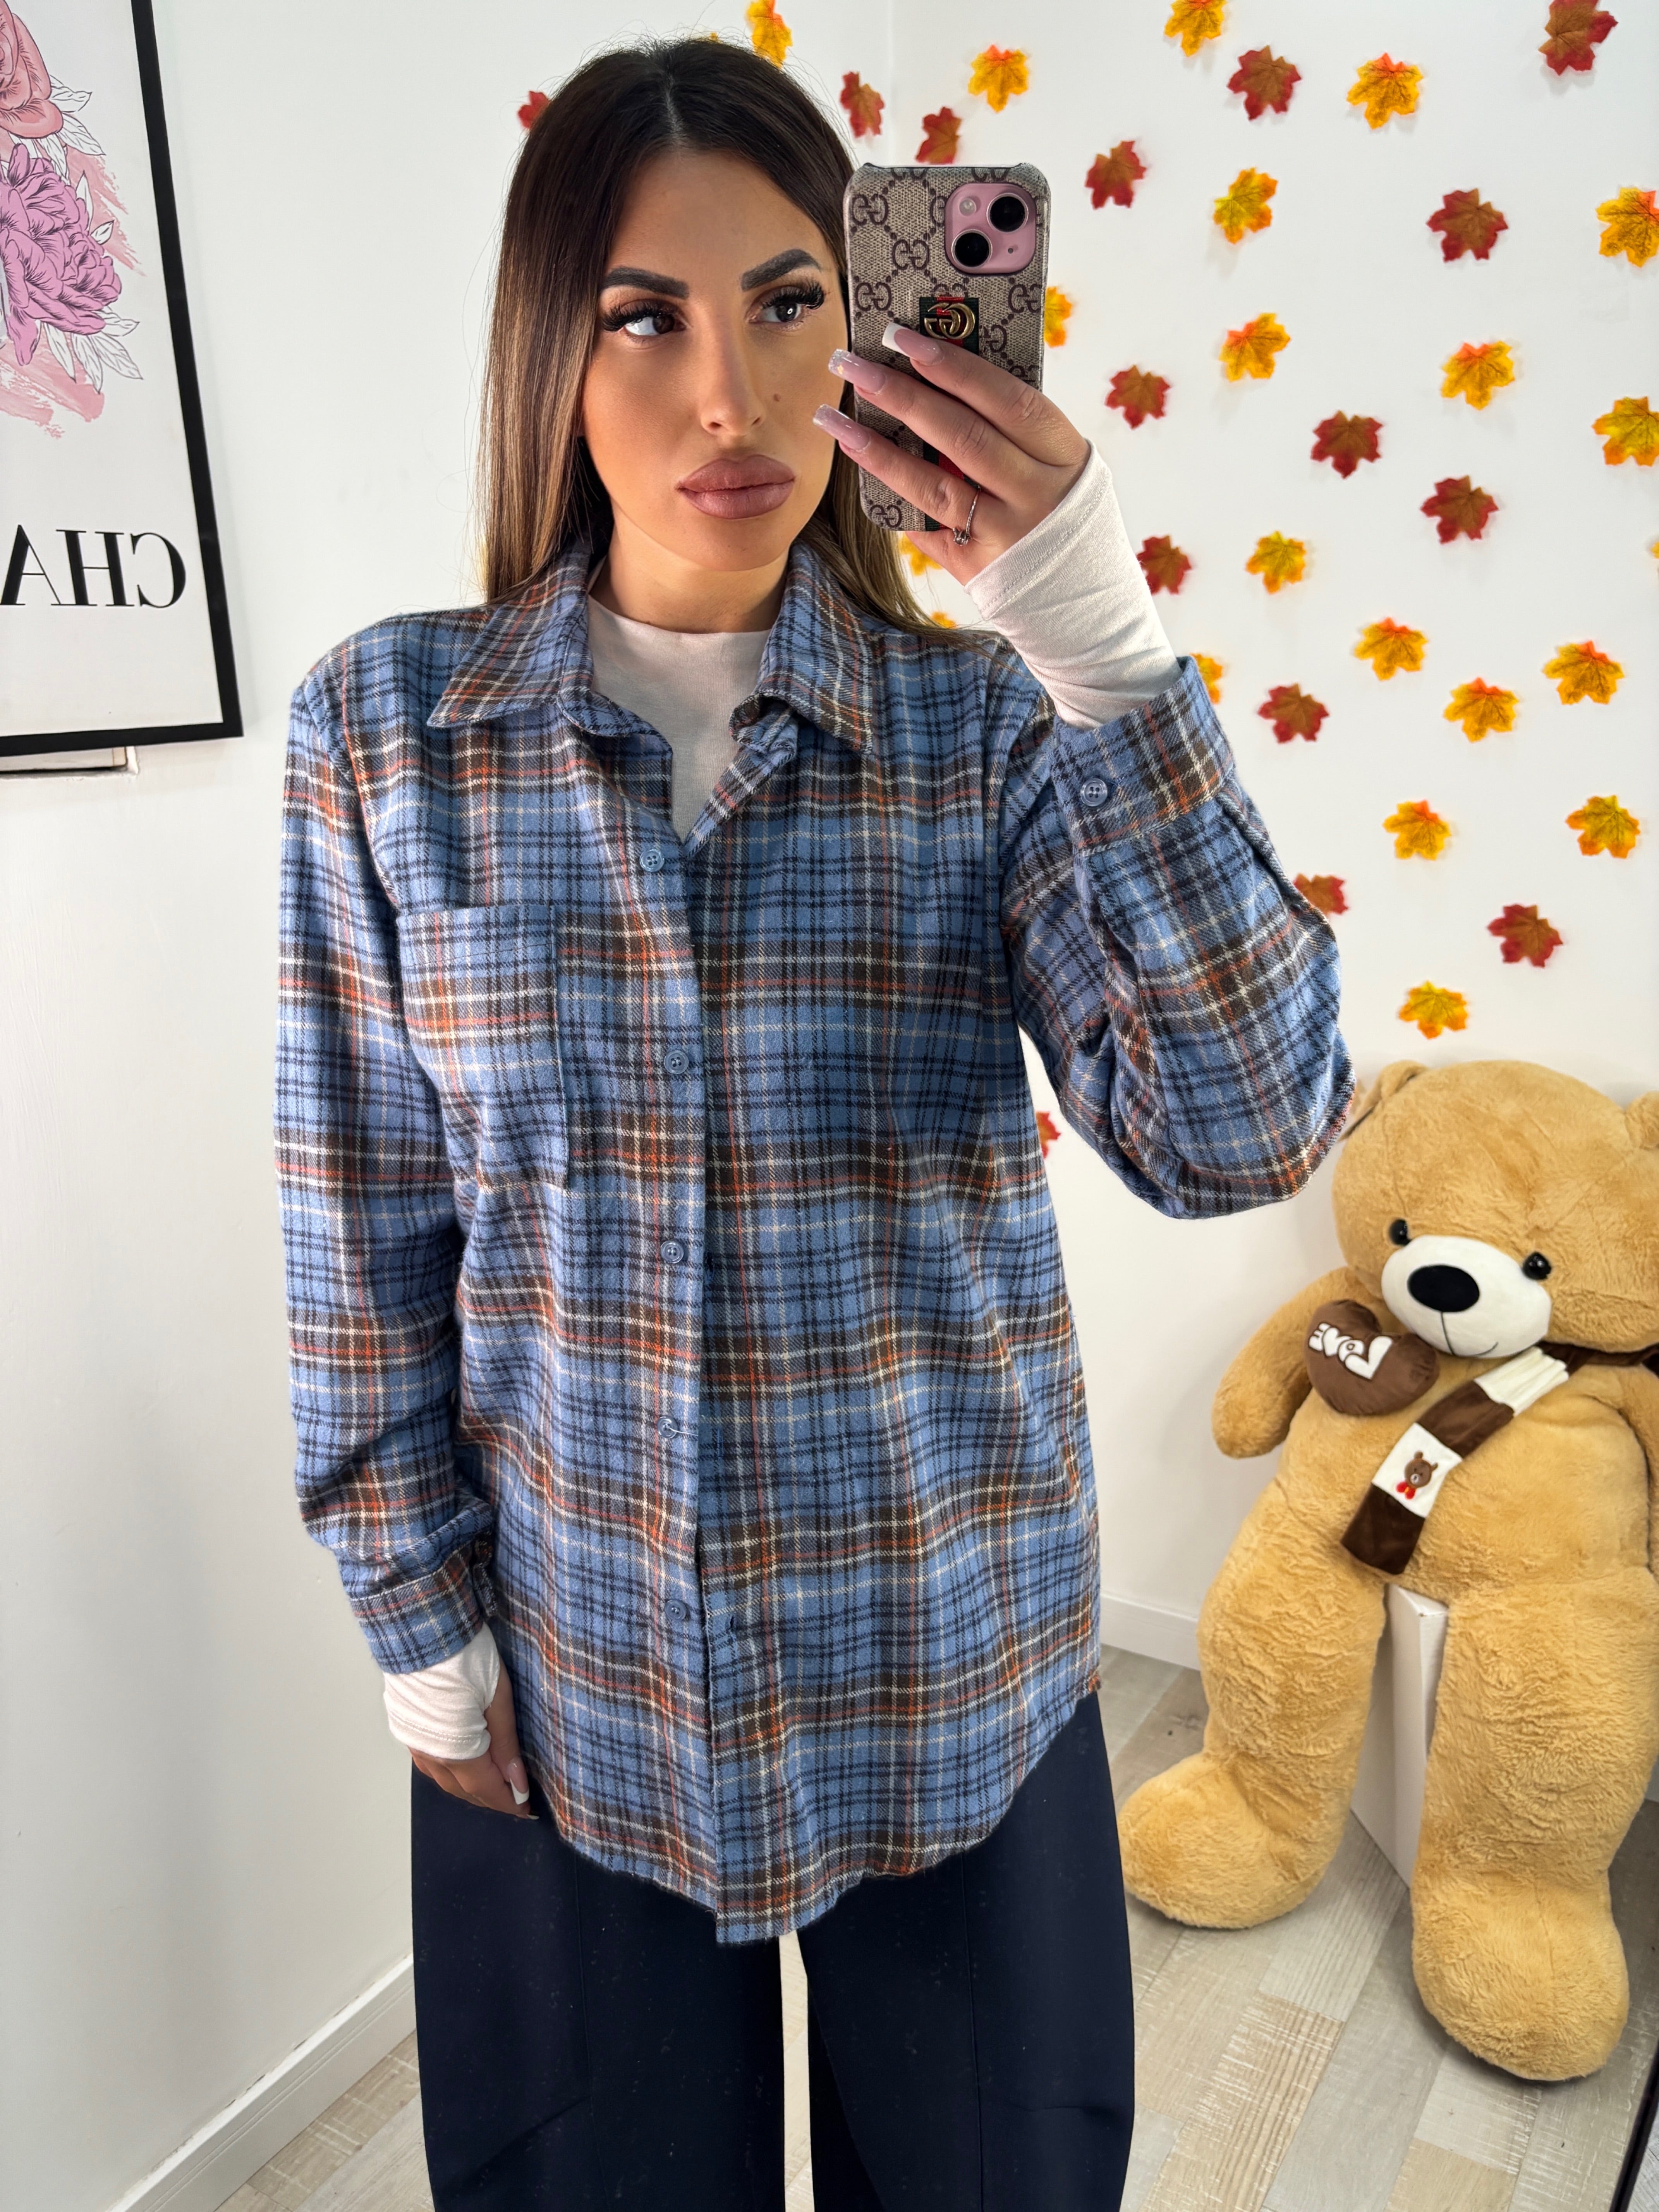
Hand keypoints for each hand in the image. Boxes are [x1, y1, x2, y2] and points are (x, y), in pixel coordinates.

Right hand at [409, 1661, 535, 1818]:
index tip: (525, 1808)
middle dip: (490, 1797)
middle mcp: (430, 1753)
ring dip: (469, 1787)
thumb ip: (506, 1743)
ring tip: (493, 1785)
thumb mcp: (497, 1698)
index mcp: (455, 1750)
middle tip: (515, 1798)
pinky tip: (463, 1765)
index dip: (507, 1801)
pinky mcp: (406, 1728)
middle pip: (464, 1790)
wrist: (423, 1629)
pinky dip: (450, 1771)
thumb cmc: (463, 1657)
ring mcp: (414, 1742)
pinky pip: (430, 1763)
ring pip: (444, 1779)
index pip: (485, 1789)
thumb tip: (517, 1780)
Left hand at [814, 322, 1087, 585]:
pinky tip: (858, 460)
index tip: (906, 339)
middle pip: (964, 436)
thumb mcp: (1054, 462)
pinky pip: (926, 521)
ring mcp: (1006, 533)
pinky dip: (891, 490)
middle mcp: (1037, 493)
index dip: (956, 367)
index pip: (1008, 399)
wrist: (1081, 593)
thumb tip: (936, 375)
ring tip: (833, 416)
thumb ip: (1009, 428)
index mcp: (1063, 452)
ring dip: (878, 447)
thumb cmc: (1059, 508)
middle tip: (853, 363)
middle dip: (903, 395)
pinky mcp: (976, 565)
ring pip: (935, 485)